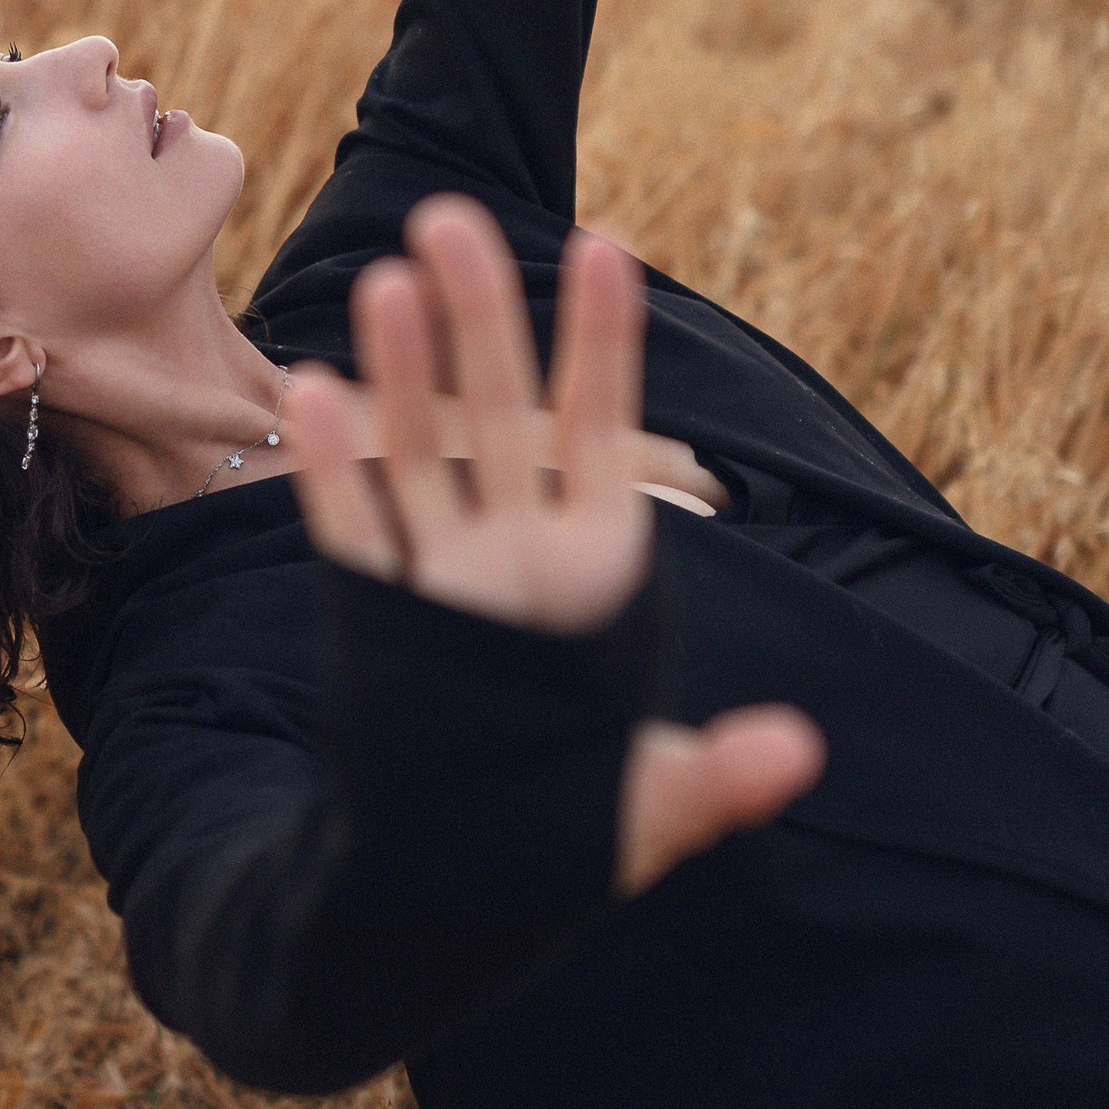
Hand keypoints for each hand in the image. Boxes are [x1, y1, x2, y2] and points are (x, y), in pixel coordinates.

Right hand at [282, 197, 822, 898]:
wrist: (467, 891)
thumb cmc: (572, 840)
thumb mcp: (655, 812)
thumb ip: (719, 779)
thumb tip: (797, 755)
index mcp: (597, 576)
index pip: (602, 432)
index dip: (603, 342)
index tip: (610, 248)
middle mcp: (518, 559)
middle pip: (500, 416)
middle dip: (479, 319)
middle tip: (453, 218)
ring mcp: (445, 581)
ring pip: (420, 454)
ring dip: (402, 373)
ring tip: (388, 281)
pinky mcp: (379, 621)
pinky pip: (353, 532)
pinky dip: (332, 470)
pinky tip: (310, 391)